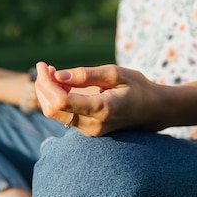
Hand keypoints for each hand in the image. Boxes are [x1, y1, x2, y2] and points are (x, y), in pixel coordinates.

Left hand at [33, 61, 161, 136]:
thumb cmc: (137, 88)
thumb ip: (86, 75)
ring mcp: (90, 131)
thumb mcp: (115, 74)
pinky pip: (64, 117)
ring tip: (53, 73)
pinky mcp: (88, 131)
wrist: (153, 111)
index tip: (44, 65)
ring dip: (48, 93)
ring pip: (55, 114)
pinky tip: (61, 85)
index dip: (46, 83)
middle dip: (42, 87)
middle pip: (52, 110)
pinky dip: (56, 100)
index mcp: (102, 108)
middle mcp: (93, 125)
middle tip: (45, 67)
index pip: (61, 102)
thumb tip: (58, 75)